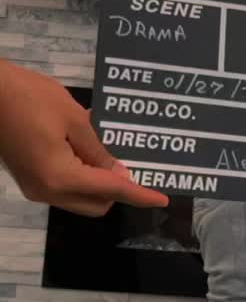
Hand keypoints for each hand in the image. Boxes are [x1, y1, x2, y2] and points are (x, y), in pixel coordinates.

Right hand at [0, 61, 167, 215]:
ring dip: (99, 184)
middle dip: (118, 191)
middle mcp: (47, 191)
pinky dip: (81, 177)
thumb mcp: (73, 119)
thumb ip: (98, 151)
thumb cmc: (30, 97)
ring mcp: (35, 187)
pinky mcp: (28, 178)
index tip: (161, 199)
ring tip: (107, 153)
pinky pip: (64, 187)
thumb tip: (119, 175)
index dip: (138, 195)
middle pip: (95, 204)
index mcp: (59, 177)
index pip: (109, 191)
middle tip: (131, 164)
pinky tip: (87, 151)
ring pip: (79, 199)